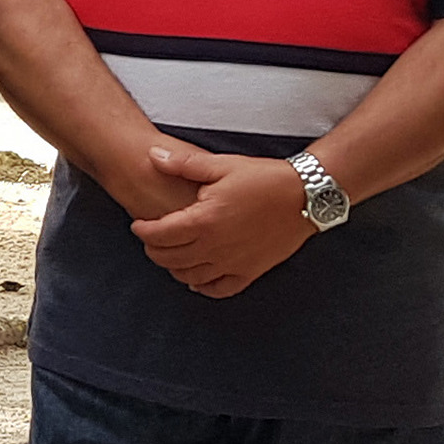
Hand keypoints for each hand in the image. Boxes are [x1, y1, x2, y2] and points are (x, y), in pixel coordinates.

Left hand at [124, 147, 314, 297]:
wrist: (306, 195)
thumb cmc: (263, 178)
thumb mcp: (221, 165)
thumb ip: (183, 163)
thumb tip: (152, 155)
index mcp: (204, 221)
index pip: (160, 235)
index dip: (143, 231)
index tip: (138, 225)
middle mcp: (216, 247)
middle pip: (170, 259)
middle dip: (154, 249)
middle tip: (151, 239)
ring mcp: (233, 263)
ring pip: (190, 276)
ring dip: (174, 268)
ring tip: (170, 255)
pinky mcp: (251, 272)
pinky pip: (220, 289)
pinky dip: (203, 286)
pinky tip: (196, 278)